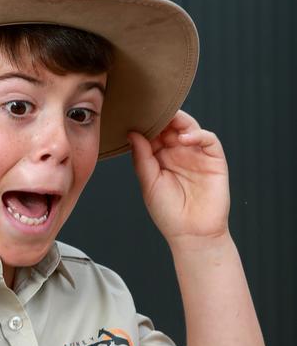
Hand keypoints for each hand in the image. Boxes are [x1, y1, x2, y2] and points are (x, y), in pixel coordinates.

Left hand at [128, 110, 230, 247]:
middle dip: (161, 117)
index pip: (153, 133)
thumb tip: (132, 133)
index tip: (134, 116)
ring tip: (167, 120)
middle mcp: (178, 153)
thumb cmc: (168, 213)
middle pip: (171, 126)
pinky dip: (197, 134)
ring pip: (189, 127)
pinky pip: (208, 139)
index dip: (145, 124)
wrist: (191, 234)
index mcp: (160, 158)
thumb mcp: (149, 183)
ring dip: (179, 121)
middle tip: (151, 111)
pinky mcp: (214, 159)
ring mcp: (196, 154)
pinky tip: (184, 139)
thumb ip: (142, 158)